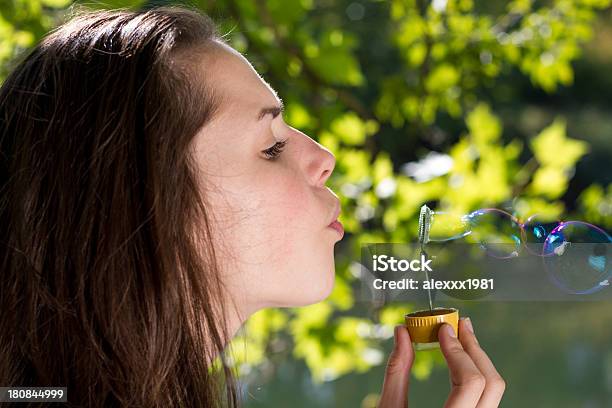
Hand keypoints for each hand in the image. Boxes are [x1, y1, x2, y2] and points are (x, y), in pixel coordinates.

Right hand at [378, 317, 504, 406]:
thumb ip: (397, 371)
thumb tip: (401, 332)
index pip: (471, 382)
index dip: (458, 350)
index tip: (442, 328)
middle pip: (492, 383)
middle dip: (473, 348)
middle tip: (457, 325)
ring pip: (493, 391)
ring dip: (476, 360)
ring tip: (458, 339)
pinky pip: (486, 400)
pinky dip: (475, 376)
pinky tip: (459, 364)